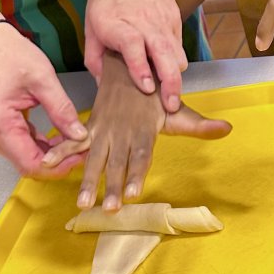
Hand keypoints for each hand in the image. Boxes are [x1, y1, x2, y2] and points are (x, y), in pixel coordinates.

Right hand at [0, 22, 88, 178]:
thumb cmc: (11, 56)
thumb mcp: (43, 78)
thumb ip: (62, 109)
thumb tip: (80, 135)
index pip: (31, 163)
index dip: (59, 165)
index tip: (82, 154)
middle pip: (29, 164)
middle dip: (59, 160)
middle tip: (84, 146)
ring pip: (27, 158)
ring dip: (53, 154)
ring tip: (76, 140)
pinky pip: (23, 148)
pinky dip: (43, 146)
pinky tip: (60, 137)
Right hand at [42, 51, 231, 210]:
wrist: (128, 64)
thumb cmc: (155, 96)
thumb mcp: (178, 109)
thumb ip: (200, 125)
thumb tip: (227, 128)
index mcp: (144, 129)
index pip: (141, 155)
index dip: (136, 173)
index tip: (133, 193)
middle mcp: (122, 132)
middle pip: (116, 162)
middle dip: (111, 186)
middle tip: (108, 209)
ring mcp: (104, 130)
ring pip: (94, 157)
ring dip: (87, 179)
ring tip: (82, 202)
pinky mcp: (90, 127)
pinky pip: (73, 141)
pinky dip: (59, 152)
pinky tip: (46, 167)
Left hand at [85, 0, 187, 111]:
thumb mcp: (91, 25)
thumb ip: (95, 58)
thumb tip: (103, 86)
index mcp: (116, 23)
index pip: (133, 45)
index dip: (140, 67)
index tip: (146, 87)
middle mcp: (143, 22)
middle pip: (163, 53)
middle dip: (170, 82)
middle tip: (170, 104)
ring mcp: (162, 21)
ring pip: (176, 53)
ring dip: (175, 76)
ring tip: (171, 95)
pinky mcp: (175, 20)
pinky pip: (179, 47)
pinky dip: (176, 62)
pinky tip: (170, 72)